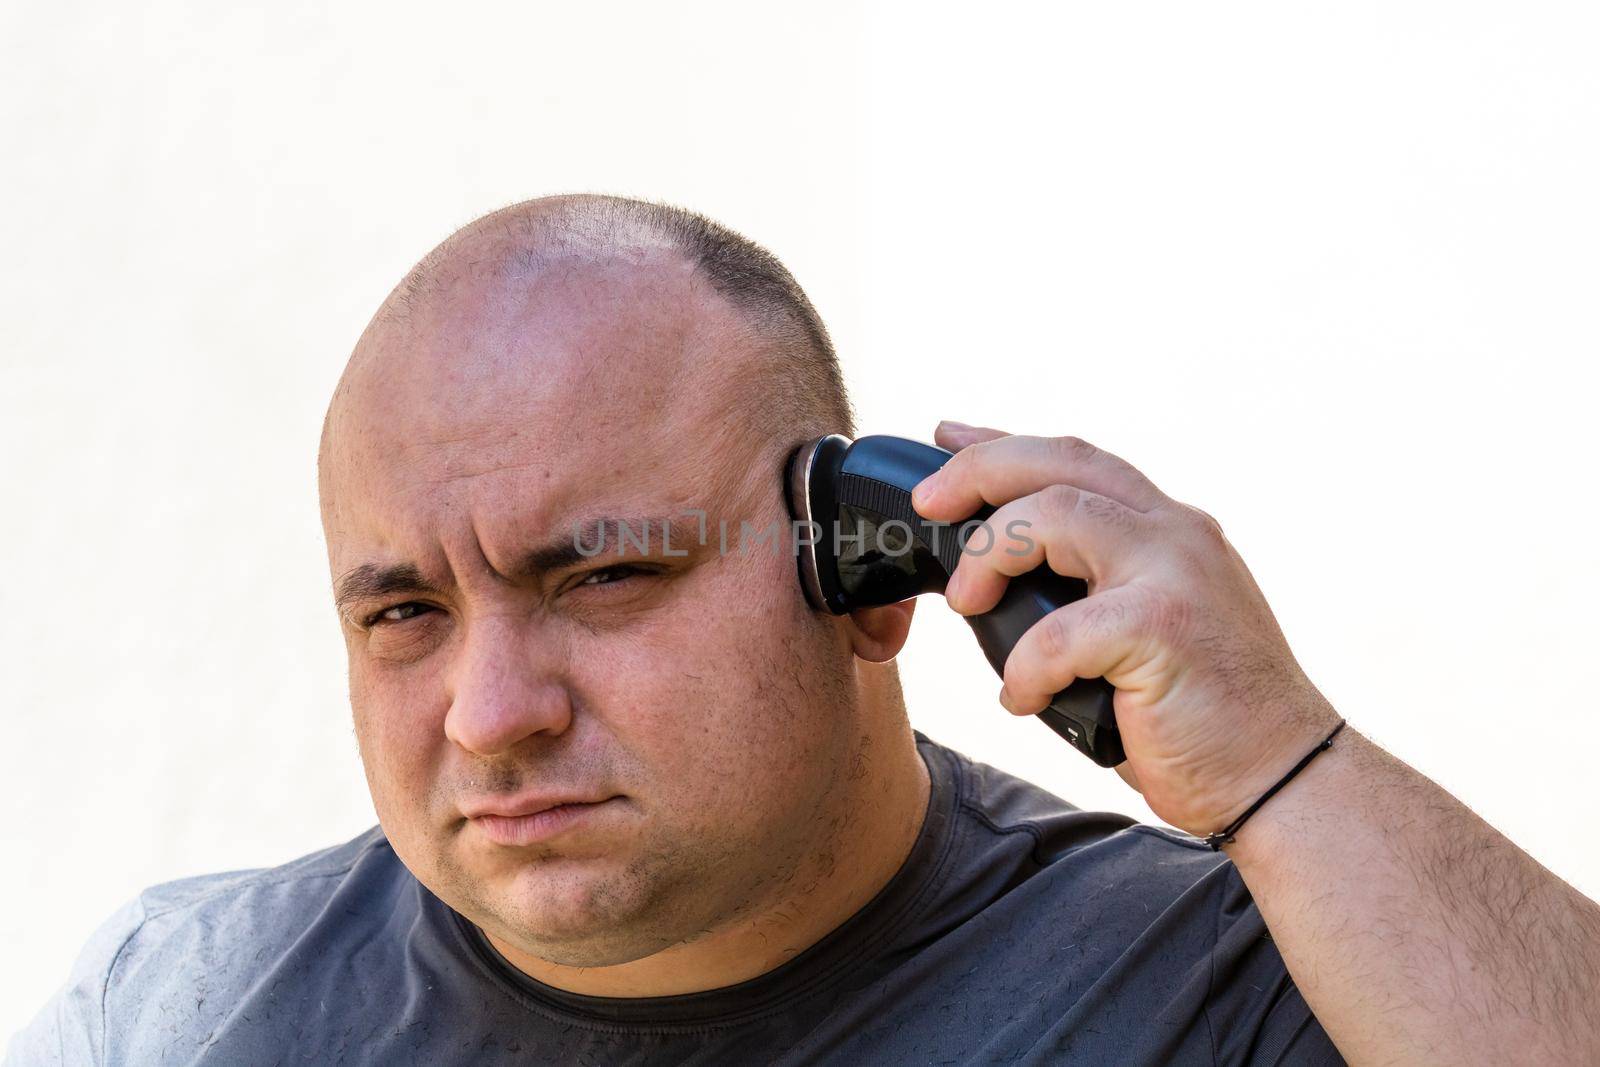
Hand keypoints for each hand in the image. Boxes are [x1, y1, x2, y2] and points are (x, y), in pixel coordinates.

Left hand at [910, 420, 1343, 837]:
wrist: (1285, 776)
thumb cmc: (1203, 713)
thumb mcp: (1148, 625)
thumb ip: (1096, 586)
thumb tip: (1000, 579)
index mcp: (1169, 528)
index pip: (1076, 458)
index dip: (1003, 443)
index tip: (946, 437)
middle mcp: (1175, 533)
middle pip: (1058, 462)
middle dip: (978, 472)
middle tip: (928, 503)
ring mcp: (1174, 573)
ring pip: (1053, 515)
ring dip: (990, 555)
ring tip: (967, 603)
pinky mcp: (1164, 628)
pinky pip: (1058, 632)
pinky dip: (1024, 667)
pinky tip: (1021, 698)